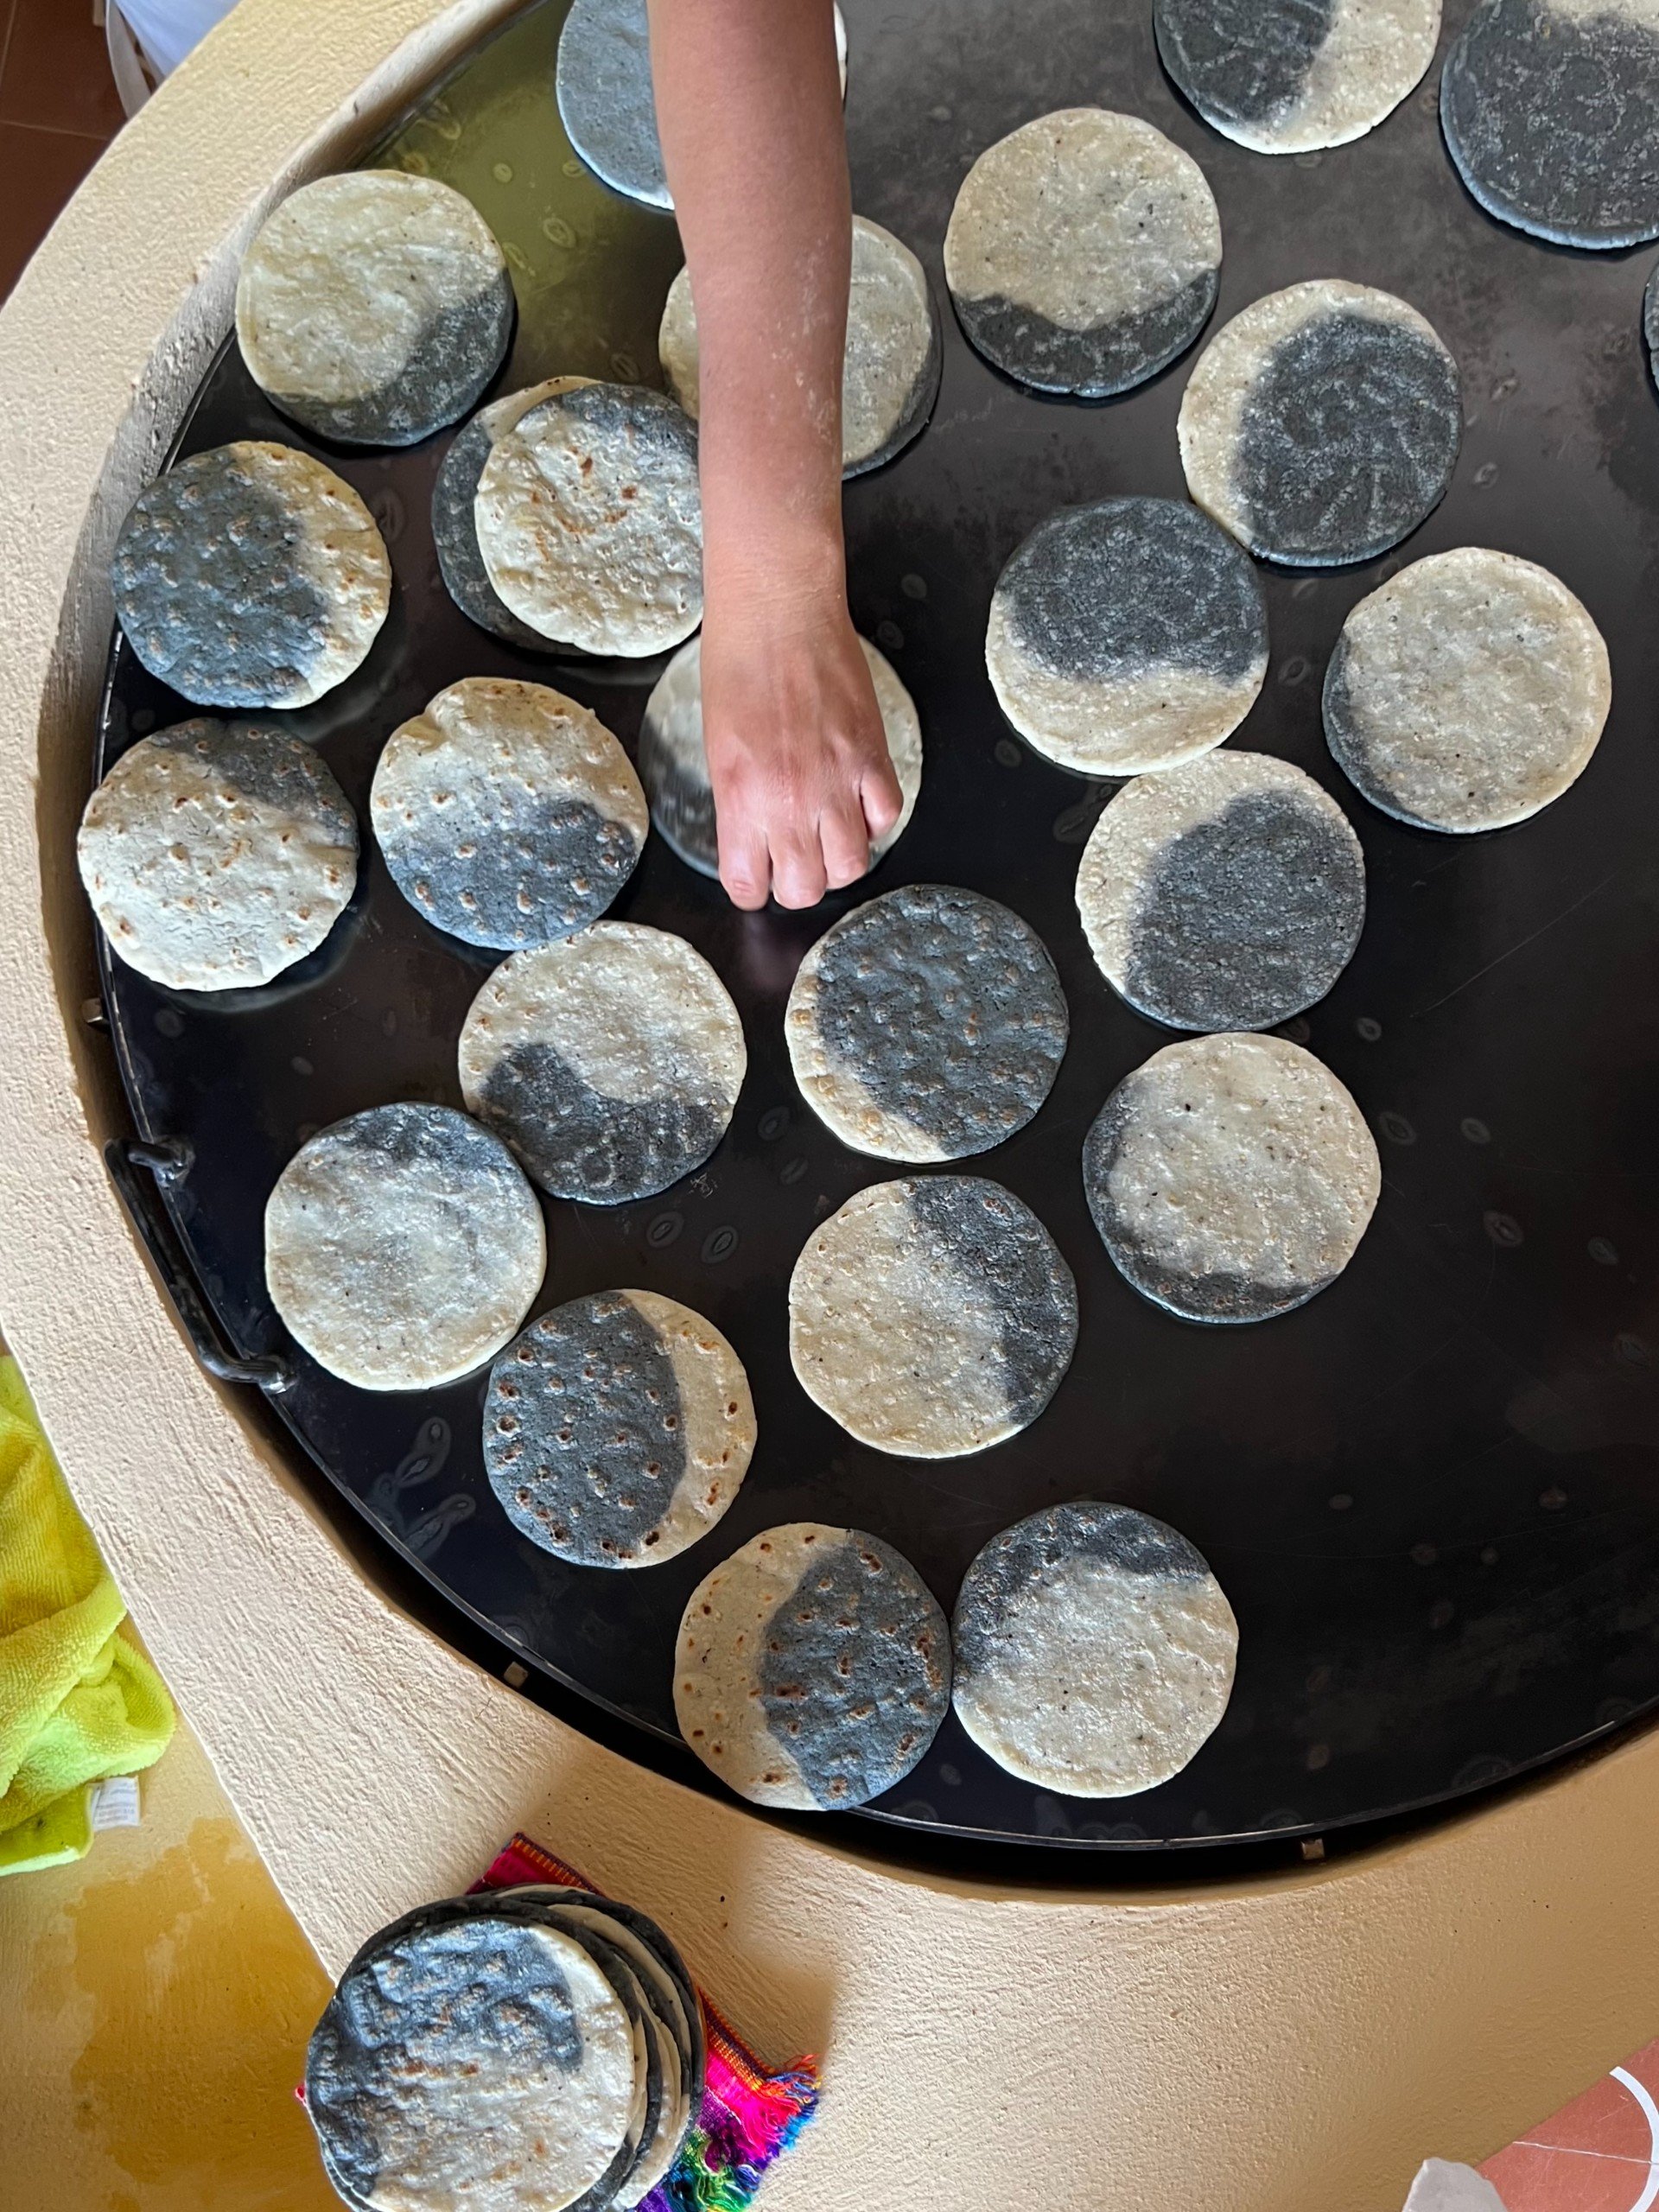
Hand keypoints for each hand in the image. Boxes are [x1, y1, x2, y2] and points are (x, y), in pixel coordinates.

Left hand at [700, 584, 902, 910]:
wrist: (779, 612)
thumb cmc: (738, 665)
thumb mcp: (718, 746)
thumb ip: (739, 803)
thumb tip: (755, 839)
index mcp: (741, 800)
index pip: (748, 886)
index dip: (751, 887)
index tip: (754, 876)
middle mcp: (791, 802)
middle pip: (806, 888)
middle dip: (796, 883)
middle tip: (792, 862)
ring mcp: (837, 782)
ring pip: (851, 866)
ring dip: (838, 860)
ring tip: (828, 838)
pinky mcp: (872, 757)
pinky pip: (886, 817)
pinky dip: (873, 820)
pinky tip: (857, 803)